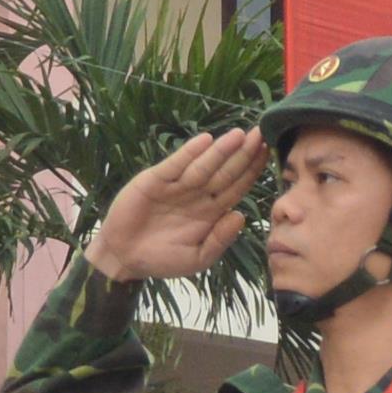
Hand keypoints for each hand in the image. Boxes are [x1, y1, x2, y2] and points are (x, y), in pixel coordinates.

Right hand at [87, 127, 264, 280]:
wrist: (124, 258)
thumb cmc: (162, 259)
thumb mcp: (197, 257)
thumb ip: (220, 239)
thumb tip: (241, 216)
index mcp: (211, 211)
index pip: (236, 186)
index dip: (251, 171)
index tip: (268, 154)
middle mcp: (197, 194)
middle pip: (225, 171)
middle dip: (243, 154)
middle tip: (261, 133)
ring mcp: (176, 185)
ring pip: (203, 165)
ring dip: (221, 150)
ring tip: (239, 135)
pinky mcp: (154, 181)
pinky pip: (175, 165)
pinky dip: (189, 153)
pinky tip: (206, 141)